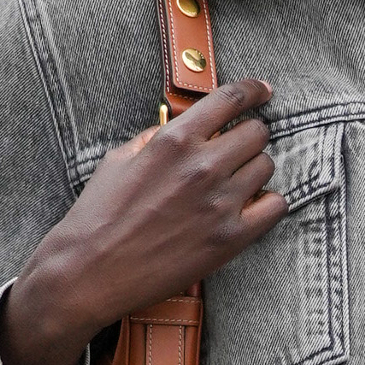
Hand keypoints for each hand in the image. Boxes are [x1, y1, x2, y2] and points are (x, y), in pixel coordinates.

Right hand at [0, 80, 287, 364]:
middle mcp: (203, 166)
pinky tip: (251, 206)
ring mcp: (220, 203)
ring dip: (254, 169)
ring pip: (267, 166)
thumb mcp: (118, 159)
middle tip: (238, 148)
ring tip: (235, 181)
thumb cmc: (97, 216)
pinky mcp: (231, 238)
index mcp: (175, 140)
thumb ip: (157, 136)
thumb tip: (185, 125)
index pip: (232, 98)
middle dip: (249, 135)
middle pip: (258, 132)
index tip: (263, 92)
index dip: (254, 90)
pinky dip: (268, 202)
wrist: (88, 274)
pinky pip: (276, 206)